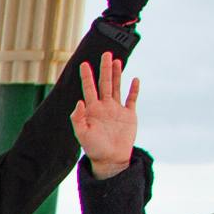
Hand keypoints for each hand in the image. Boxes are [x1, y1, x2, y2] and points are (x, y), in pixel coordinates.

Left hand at [71, 53, 139, 180]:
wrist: (110, 159)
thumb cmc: (94, 149)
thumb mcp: (82, 135)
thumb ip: (78, 119)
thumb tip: (79, 102)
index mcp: (92, 110)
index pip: (89, 89)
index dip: (87, 77)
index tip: (84, 64)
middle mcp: (104, 107)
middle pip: (105, 83)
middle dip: (105, 69)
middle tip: (106, 53)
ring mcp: (117, 110)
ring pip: (117, 87)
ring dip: (117, 74)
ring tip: (117, 60)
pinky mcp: (129, 115)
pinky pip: (132, 99)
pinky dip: (134, 90)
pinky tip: (135, 79)